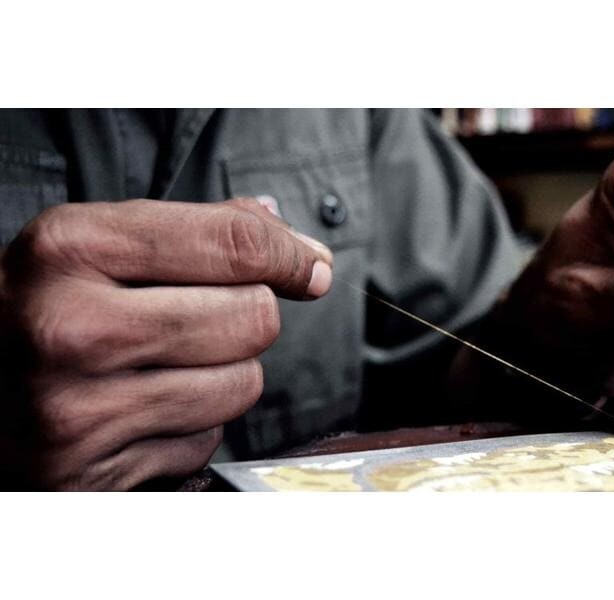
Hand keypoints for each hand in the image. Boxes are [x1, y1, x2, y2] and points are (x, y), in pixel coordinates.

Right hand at [0, 198, 332, 488]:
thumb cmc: (35, 309)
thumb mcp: (88, 245)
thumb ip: (192, 230)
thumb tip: (285, 235)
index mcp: (70, 249)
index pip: (234, 244)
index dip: (289, 253)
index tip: (309, 266)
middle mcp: (70, 330)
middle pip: (254, 317)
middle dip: (246, 314)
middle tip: (199, 316)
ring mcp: (78, 411)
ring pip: (242, 385)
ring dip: (223, 374)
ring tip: (162, 363)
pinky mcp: (90, 475)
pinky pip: (205, 441)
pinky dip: (192, 426)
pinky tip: (141, 409)